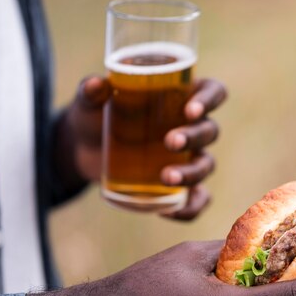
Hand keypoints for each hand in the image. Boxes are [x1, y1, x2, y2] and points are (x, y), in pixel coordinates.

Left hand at [63, 76, 226, 219]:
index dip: (209, 100)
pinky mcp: (178, 185)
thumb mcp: (90, 101)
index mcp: (181, 97)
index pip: (212, 92)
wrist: (83, 149)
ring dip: (192, 173)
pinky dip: (191, 208)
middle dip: (194, 137)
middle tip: (169, 142)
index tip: (190, 110)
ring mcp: (187, 158)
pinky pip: (197, 199)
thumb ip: (91, 91)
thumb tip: (97, 84)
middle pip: (209, 131)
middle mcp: (191, 127)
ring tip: (166, 178)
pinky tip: (170, 211)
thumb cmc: (95, 115)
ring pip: (206, 165)